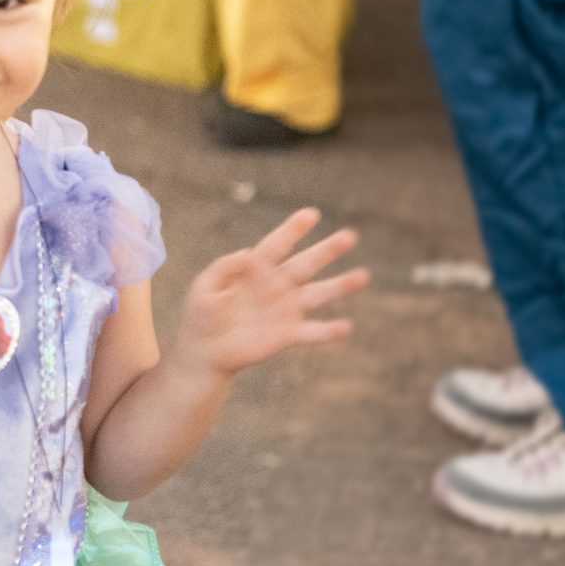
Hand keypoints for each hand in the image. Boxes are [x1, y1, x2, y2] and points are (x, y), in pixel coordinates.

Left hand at [170, 209, 367, 377]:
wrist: (204, 351)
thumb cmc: (202, 315)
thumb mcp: (204, 286)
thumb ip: (223, 268)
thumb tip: (246, 254)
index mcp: (256, 268)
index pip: (277, 244)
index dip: (293, 229)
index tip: (311, 214)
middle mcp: (277, 285)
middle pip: (306, 264)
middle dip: (327, 250)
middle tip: (350, 236)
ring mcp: (285, 309)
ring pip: (318, 294)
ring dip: (340, 285)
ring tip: (363, 275)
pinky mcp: (288, 334)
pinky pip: (312, 331)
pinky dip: (328, 331)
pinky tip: (346, 327)